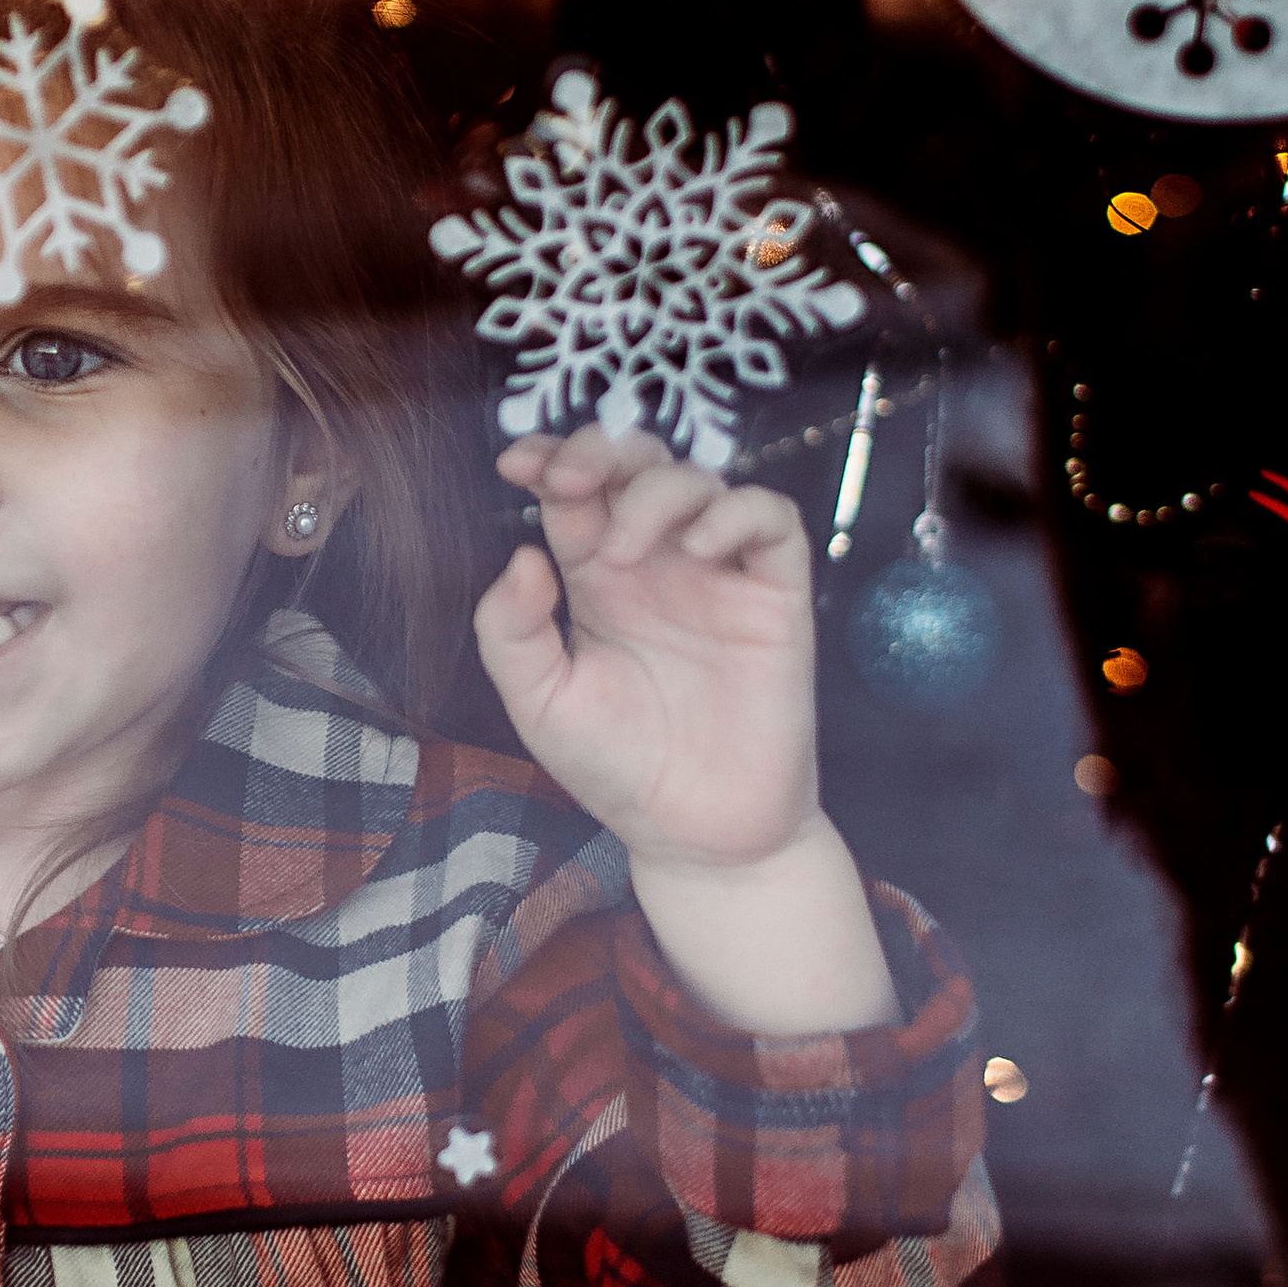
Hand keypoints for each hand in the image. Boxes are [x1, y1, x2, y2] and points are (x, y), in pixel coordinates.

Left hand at [473, 427, 895, 1035]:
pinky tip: (699, 548)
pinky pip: (771, 520)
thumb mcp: (539, 705)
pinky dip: (736, 512)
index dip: (548, 459)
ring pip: (698, 481)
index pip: (574, 492)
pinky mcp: (775, 596)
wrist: (698, 836)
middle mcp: (657, 563)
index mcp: (595, 578)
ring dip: (655, 492)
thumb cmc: (617, 769)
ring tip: (626, 552)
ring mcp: (718, 575)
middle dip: (600, 450)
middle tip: (570, 480)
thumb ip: (512, 632)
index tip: (515, 463)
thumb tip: (522, 553)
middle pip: (636, 465)